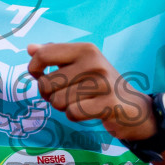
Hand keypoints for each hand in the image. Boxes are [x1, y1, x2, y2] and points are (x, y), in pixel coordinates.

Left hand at [27, 41, 154, 140]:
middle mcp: (94, 62)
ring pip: (58, 101)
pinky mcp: (108, 104)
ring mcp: (102, 83)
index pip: (43, 55)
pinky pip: (72, 113)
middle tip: (65, 94)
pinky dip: (74, 116)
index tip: (42, 76)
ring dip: (63, 107)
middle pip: (47, 83)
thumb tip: (30, 48)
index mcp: (85, 49)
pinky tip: (87, 111)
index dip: (35, 69)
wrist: (134, 107)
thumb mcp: (80, 64)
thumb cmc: (101, 84)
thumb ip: (54, 55)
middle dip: (49, 94)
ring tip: (79, 102)